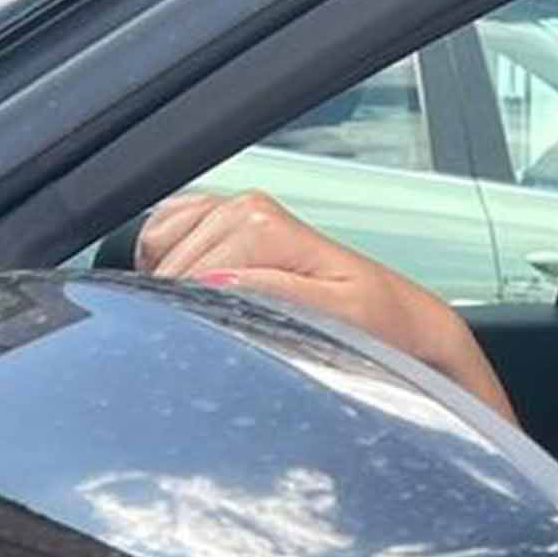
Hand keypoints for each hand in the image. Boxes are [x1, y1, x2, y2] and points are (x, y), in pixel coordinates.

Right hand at [131, 187, 516, 425]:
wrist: (399, 320)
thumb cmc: (376, 324)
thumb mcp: (339, 317)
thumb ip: (276, 295)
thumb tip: (216, 281)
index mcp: (262, 224)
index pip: (184, 274)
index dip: (187, 316)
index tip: (207, 346)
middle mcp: (244, 210)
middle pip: (168, 264)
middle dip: (178, 305)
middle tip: (220, 338)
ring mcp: (231, 215)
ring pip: (158, 250)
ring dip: (169, 286)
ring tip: (213, 320)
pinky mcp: (221, 227)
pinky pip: (162, 236)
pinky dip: (162, 264)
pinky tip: (193, 295)